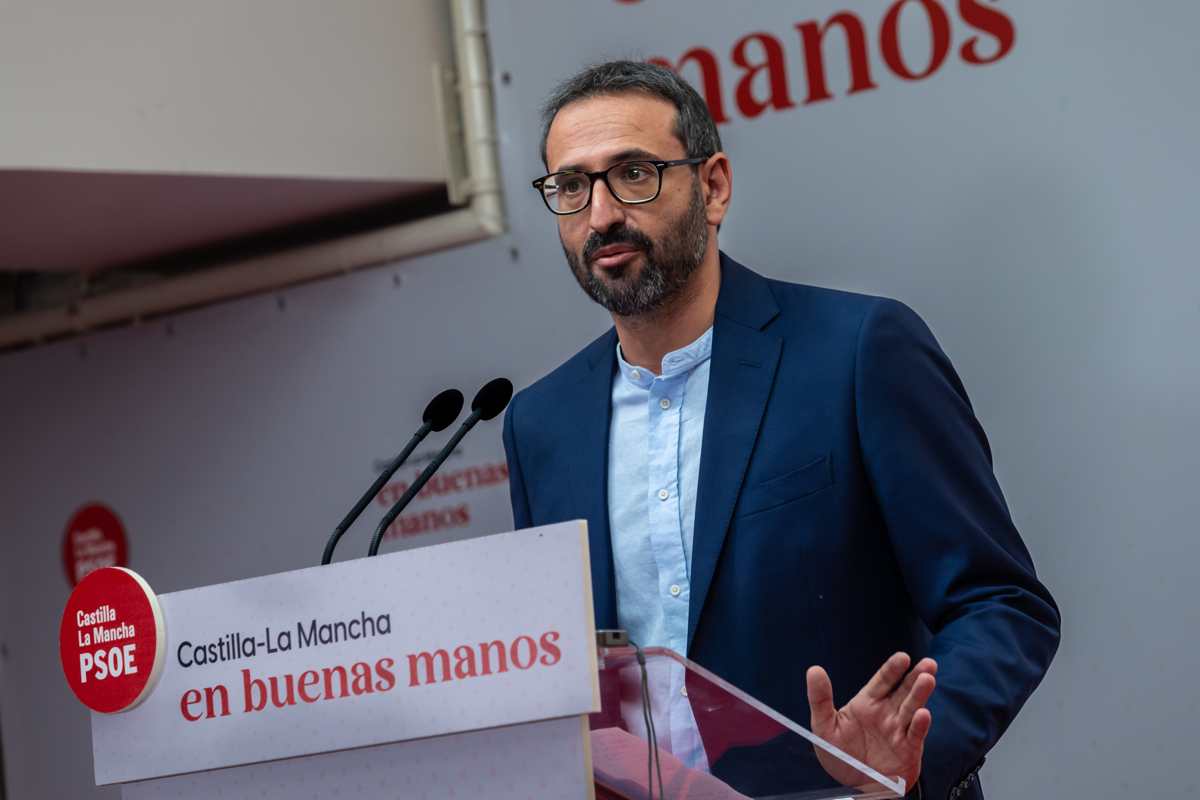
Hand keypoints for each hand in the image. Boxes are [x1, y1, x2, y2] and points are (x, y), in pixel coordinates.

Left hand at [806, 652, 935, 790]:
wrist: (851, 786)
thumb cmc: (839, 754)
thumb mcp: (823, 726)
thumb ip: (820, 698)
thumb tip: (814, 669)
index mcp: (868, 704)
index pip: (882, 681)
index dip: (892, 669)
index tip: (903, 657)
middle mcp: (886, 714)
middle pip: (903, 691)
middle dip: (915, 677)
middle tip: (927, 664)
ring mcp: (898, 731)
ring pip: (912, 709)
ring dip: (920, 695)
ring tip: (927, 679)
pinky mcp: (907, 750)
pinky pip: (915, 735)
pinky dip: (920, 725)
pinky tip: (923, 714)